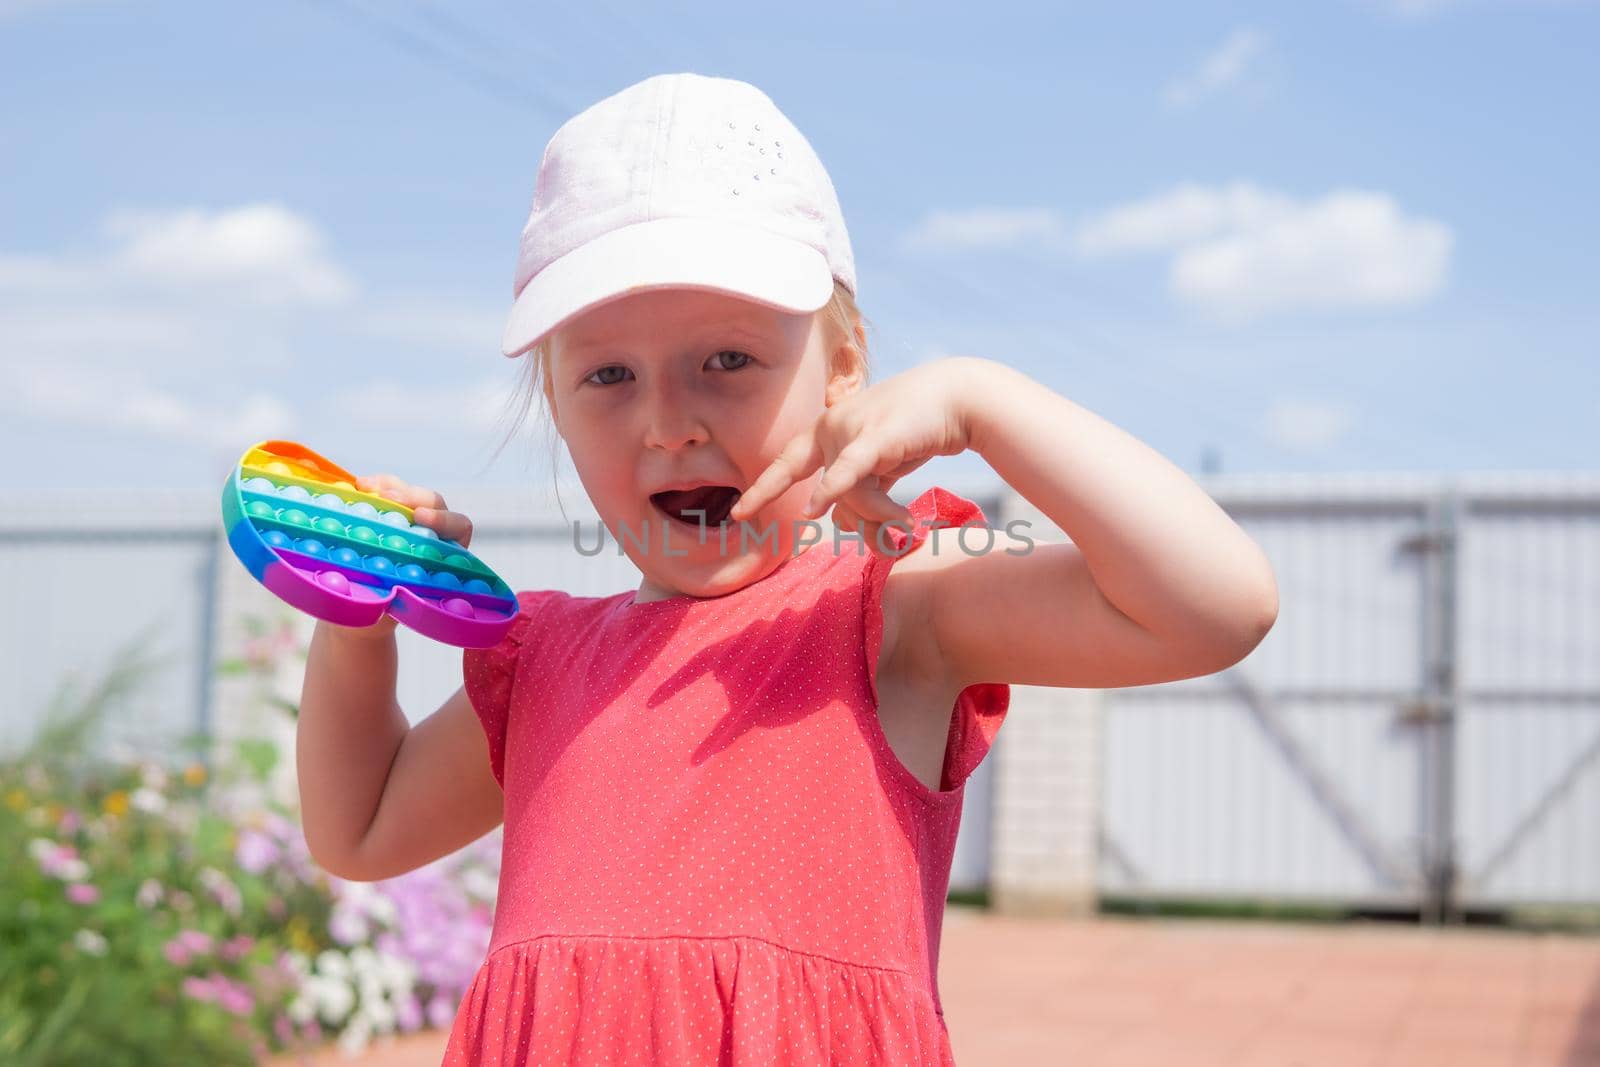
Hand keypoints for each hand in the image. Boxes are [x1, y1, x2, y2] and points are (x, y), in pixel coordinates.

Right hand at [316, 474, 474, 640]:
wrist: (366, 608)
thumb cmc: (387, 611)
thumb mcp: (394, 608)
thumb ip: (398, 598)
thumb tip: (390, 590)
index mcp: (446, 555)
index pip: (458, 526)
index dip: (444, 520)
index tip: (422, 518)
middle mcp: (432, 532)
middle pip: (432, 502)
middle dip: (412, 497)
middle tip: (389, 499)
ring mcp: (408, 519)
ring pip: (406, 491)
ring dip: (389, 486)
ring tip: (365, 487)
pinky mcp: (386, 512)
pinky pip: (383, 491)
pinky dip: (371, 487)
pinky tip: (354, 487)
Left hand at [729, 360, 979, 554]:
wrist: (955, 399)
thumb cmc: (914, 431)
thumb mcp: (881, 467)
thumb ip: (861, 495)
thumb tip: (843, 527)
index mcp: (825, 433)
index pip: (787, 465)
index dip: (764, 489)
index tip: (741, 512)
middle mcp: (830, 429)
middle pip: (828, 496)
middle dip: (856, 522)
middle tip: (794, 531)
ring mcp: (850, 431)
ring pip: (851, 498)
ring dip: (883, 518)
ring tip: (908, 526)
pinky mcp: (876, 438)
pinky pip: (848, 470)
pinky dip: (833, 490)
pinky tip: (816, 509)